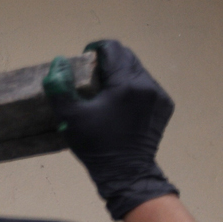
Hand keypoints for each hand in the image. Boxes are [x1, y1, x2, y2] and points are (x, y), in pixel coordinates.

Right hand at [44, 39, 177, 219]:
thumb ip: (61, 88)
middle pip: (127, 57)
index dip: (96, 49)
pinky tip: (121, 104)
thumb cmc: (96, 146)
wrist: (126, 173)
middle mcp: (148, 84)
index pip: (113, 48)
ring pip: (138, 70)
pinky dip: (132, 88)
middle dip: (108, 60)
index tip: (84, 58)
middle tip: (92, 75)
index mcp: (126, 84)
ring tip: (105, 91)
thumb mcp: (71, 118)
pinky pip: (147, 86)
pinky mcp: (164, 106)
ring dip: (121, 73)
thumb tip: (58, 63)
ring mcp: (159, 95)